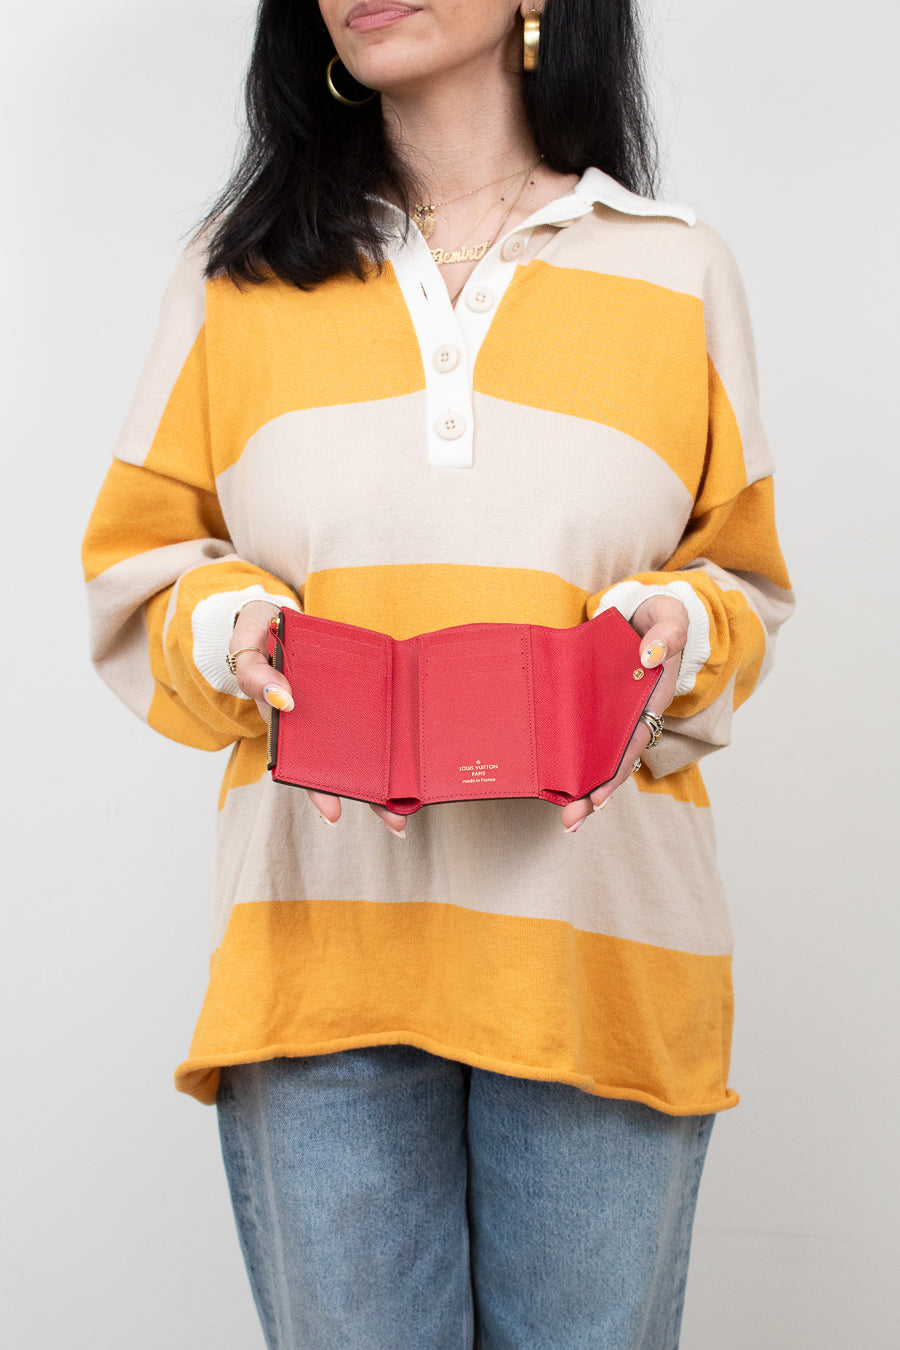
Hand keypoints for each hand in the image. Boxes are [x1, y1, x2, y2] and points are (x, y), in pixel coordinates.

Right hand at [229, 601, 408, 837]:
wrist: (277, 616)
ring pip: (361, 752)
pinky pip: (375, 723)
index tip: (335, 814)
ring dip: (384, 783)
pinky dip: (394, 745)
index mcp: (286, 720)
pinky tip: (413, 769)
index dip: (319, 791)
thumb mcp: (247, 643)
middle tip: (395, 824)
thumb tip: (283, 699)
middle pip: (339, 769)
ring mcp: (335, 713)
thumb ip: (254, 670)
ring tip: (408, 812)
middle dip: (367, 798)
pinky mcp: (357, 694)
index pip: (302, 765)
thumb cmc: (260, 631)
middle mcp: (312, 724)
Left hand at [559, 595, 689, 832]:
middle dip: (593, 794)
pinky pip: (580, 737)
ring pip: (595, 756)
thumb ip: (666, 633)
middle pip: (612, 762)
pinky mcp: (592, 708)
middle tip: (570, 821)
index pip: (632, 744)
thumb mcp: (668, 617)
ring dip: (580, 786)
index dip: (615, 773)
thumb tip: (649, 655)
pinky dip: (568, 758)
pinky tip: (549, 780)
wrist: (644, 613)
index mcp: (651, 701)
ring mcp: (610, 715)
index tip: (597, 799)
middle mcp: (632, 716)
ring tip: (564, 817)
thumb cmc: (659, 619)